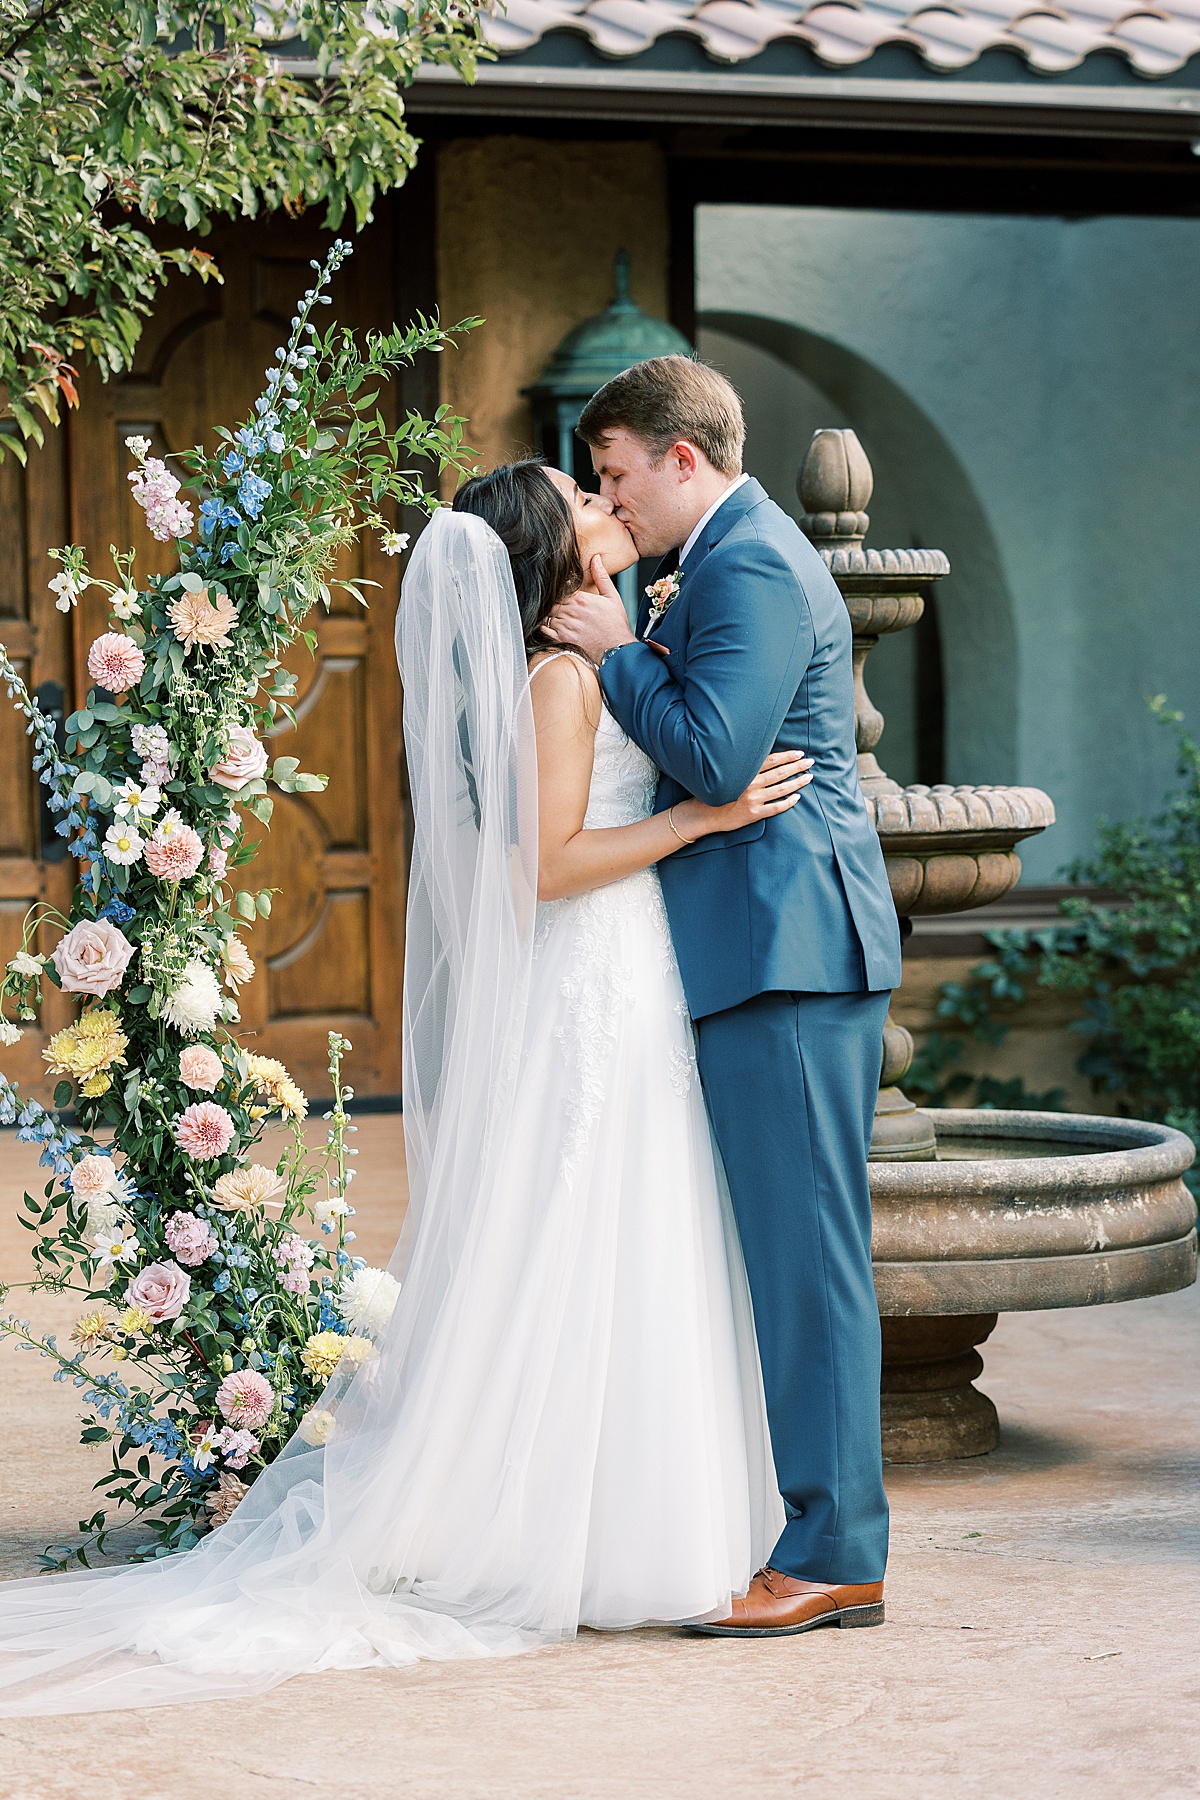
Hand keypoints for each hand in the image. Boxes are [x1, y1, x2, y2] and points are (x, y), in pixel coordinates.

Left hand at [546, 556, 635, 660]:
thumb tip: (596, 558)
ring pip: (547, 614)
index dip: (560, 590)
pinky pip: (544, 630)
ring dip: (550, 613)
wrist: (617, 649)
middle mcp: (571, 612)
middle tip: (559, 604)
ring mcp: (565, 626)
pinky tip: (551, 625)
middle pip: (552, 601)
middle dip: (554, 601)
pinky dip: (544, 626)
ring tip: (558, 615)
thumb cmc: (616, 625)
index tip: (563, 592)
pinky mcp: (562, 640)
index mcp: (581, 599)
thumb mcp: (612, 597)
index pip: (561, 588)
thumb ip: (601, 576)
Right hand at [673, 751, 813, 840]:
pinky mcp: (754, 814)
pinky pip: (777, 808)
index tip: (800, 753)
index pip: (771, 760)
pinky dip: (789, 802)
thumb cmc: (715, 791)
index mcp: (745, 772)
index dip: (787, 756)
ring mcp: (753, 800)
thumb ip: (745, 767)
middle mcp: (750, 784)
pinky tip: (798, 797)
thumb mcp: (728, 773)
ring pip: (782, 789)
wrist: (703, 814)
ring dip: (798, 782)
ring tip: (809, 777)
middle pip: (780, 773)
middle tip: (811, 762)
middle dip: (797, 767)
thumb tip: (763, 758)